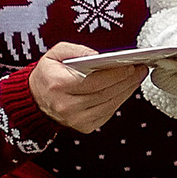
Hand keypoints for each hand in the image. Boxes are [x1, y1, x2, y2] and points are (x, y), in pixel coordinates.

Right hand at [28, 43, 146, 132]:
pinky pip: (108, 112)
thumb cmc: (48, 74)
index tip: (131, 65)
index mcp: (58, 86)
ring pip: (110, 104)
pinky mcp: (84, 126)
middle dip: (127, 80)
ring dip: (127, 90)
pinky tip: (127, 88)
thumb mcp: (55, 54)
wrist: (35, 99)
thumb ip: (77, 50)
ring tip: (138, 77)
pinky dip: (119, 100)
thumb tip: (98, 56)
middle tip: (140, 69)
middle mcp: (67, 106)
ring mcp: (76, 119)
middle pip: (105, 93)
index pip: (94, 81)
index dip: (115, 74)